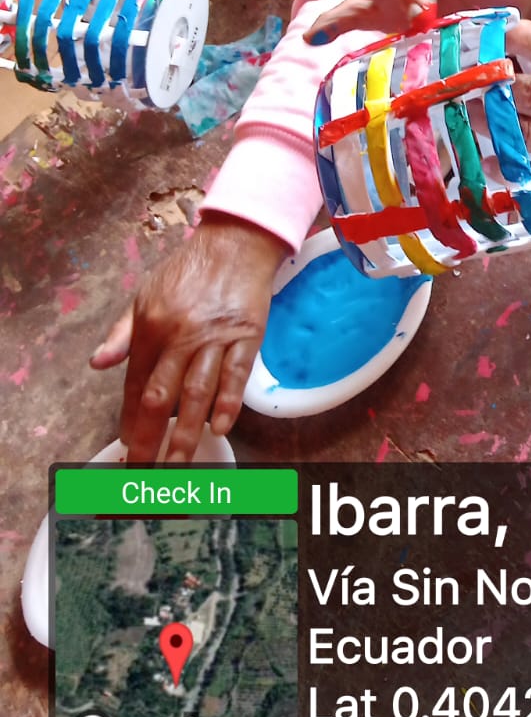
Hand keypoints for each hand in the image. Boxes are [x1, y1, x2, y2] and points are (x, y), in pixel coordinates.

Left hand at [90, 215, 286, 463]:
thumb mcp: (145, 295)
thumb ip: (122, 333)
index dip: (130, 423)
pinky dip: (228, 403)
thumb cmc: (189, 270)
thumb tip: (98, 364)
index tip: (127, 452)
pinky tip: (220, 428)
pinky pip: (236, 375)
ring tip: (179, 468)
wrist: (236, 242)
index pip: (136, 385)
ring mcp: (216, 337)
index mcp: (152, 328)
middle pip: (161, 398)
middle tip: (144, 475)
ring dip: (186, 434)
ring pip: (197, 393)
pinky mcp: (247, 335)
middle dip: (151, 440)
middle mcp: (180, 336)